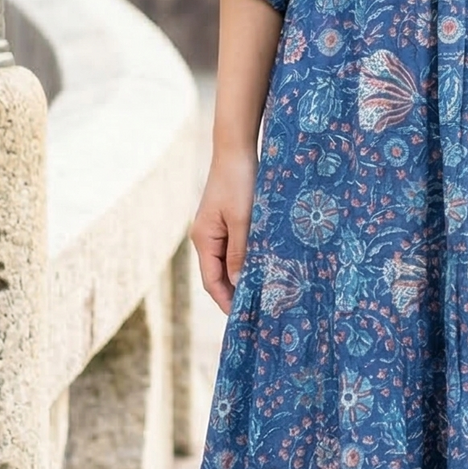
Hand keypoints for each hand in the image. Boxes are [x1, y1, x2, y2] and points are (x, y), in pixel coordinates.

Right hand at [191, 148, 257, 315]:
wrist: (237, 149)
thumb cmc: (239, 183)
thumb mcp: (243, 220)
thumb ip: (241, 253)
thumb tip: (240, 284)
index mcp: (204, 239)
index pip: (212, 281)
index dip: (226, 300)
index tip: (242, 318)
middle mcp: (206, 236)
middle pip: (219, 273)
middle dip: (235, 292)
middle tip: (257, 311)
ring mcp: (216, 228)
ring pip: (229, 261)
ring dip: (243, 276)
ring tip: (263, 293)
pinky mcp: (228, 219)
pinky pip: (236, 247)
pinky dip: (247, 259)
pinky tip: (263, 265)